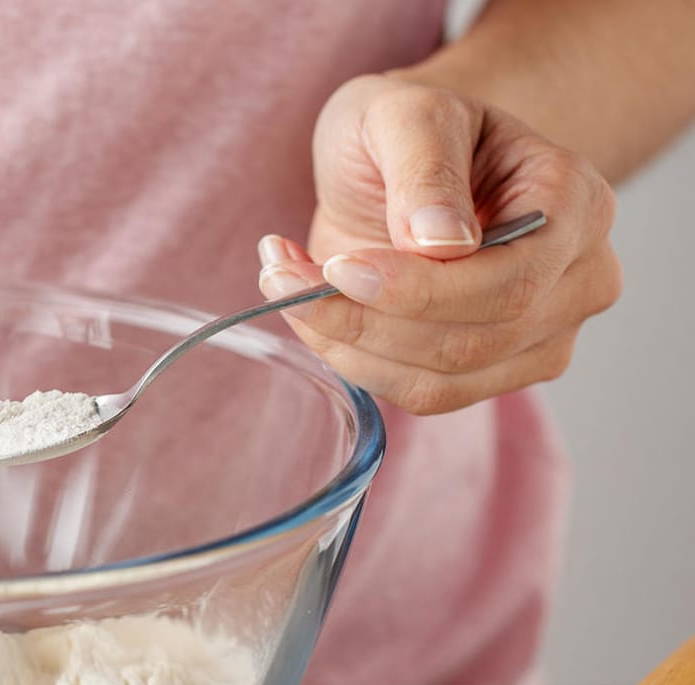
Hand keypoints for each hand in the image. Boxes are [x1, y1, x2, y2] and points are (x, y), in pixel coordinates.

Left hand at [257, 74, 621, 414]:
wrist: (400, 160)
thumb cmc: (411, 129)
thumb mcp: (406, 113)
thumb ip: (426, 168)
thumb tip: (443, 243)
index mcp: (575, 205)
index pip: (507, 282)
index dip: (416, 291)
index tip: (337, 266)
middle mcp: (579, 279)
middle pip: (472, 341)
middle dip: (364, 320)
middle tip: (283, 276)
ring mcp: (543, 336)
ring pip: (439, 380)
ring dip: (345, 344)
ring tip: (287, 284)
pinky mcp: (492, 373)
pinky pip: (419, 393)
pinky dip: (351, 360)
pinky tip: (313, 311)